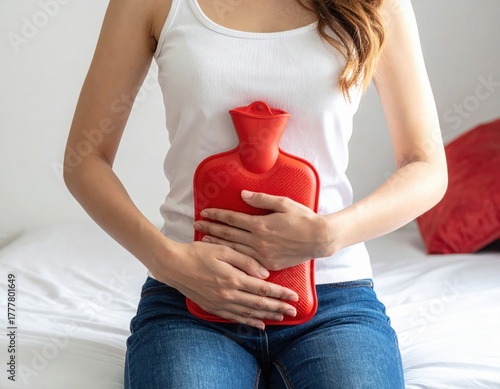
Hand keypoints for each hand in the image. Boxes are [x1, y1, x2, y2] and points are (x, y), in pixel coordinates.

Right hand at [155, 240, 298, 329]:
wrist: (173, 265)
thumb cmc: (198, 253)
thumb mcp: (224, 250)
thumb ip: (246, 261)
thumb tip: (265, 274)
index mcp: (233, 278)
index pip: (263, 289)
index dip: (280, 294)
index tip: (294, 296)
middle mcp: (229, 294)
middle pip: (260, 304)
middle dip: (279, 307)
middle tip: (294, 311)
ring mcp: (220, 303)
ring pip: (249, 313)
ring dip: (267, 316)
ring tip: (281, 317)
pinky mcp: (213, 307)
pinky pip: (235, 317)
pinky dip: (249, 322)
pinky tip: (259, 324)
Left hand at [193, 190, 334, 270]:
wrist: (319, 239)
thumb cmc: (303, 218)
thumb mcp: (283, 203)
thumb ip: (262, 199)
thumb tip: (243, 195)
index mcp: (261, 224)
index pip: (232, 219)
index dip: (217, 215)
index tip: (204, 212)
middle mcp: (259, 241)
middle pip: (228, 234)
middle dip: (210, 229)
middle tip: (196, 225)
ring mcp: (262, 255)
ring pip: (234, 249)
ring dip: (217, 244)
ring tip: (203, 240)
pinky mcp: (268, 265)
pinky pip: (246, 261)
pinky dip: (232, 257)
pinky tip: (224, 255)